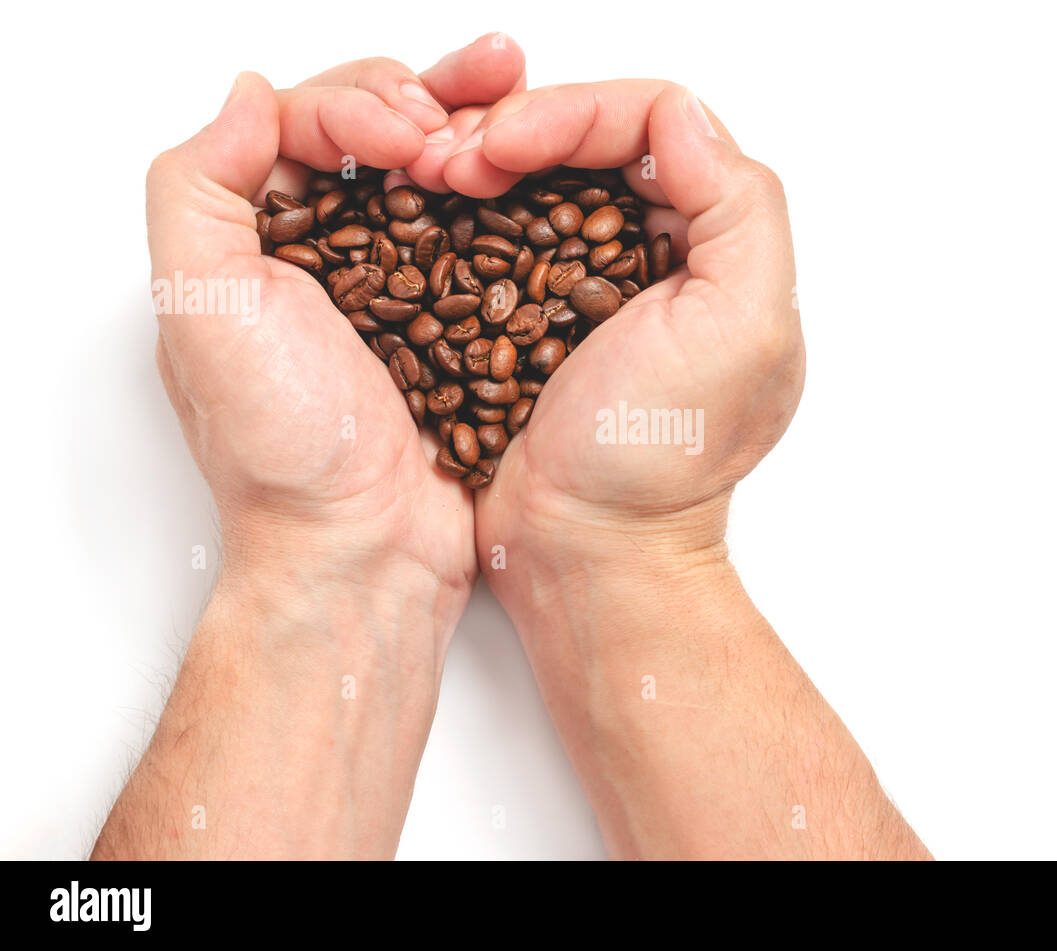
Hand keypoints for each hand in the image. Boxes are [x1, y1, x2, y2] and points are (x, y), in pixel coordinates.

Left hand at [98, 42, 528, 858]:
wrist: (366, 550)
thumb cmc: (286, 452)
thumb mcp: (204, 308)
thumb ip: (200, 187)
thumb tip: (250, 94)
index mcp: (265, 242)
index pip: (309, 123)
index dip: (361, 104)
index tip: (403, 141)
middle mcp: (334, 257)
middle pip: (384, 135)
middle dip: (434, 94)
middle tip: (482, 88)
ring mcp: (407, 287)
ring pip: (445, 176)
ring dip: (482, 128)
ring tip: (521, 101)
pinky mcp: (465, 323)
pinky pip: (494, 239)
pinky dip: (519, 199)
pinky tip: (544, 175)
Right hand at [448, 80, 803, 583]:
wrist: (586, 550)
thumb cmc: (657, 459)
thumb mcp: (738, 330)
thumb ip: (739, 207)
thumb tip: (679, 114)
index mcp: (715, 245)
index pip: (649, 124)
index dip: (569, 113)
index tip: (502, 146)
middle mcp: (659, 253)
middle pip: (586, 140)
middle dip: (514, 128)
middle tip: (452, 157)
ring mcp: (591, 281)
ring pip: (538, 177)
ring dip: (481, 160)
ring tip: (429, 175)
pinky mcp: (532, 312)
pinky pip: (499, 229)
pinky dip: (463, 208)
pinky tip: (429, 209)